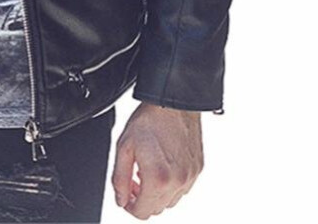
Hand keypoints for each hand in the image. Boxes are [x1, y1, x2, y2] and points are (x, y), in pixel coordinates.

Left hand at [112, 103, 203, 217]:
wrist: (173, 103)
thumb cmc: (149, 120)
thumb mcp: (124, 147)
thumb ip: (120, 178)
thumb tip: (121, 199)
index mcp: (158, 179)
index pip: (143, 213)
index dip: (130, 206)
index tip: (126, 195)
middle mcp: (178, 182)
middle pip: (157, 209)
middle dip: (142, 198)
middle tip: (134, 179)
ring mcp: (190, 176)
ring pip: (170, 201)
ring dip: (157, 192)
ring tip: (148, 170)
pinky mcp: (198, 169)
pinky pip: (183, 188)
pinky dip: (171, 184)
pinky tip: (162, 165)